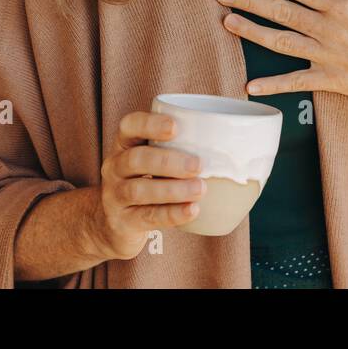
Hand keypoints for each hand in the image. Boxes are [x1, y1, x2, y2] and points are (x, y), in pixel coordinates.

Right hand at [89, 111, 207, 260]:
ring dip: (172, 189)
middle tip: (198, 165)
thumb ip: (178, 148)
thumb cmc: (145, 181)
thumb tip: (234, 141)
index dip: (150, 124)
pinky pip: (147, 217)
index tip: (175, 127)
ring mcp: (115, 196)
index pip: (129, 126)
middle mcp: (115, 167)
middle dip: (168, 161)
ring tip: (200, 189)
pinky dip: (172, 213)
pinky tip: (192, 210)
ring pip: (139, 190)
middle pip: (135, 159)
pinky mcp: (123, 222)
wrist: (113, 224)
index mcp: (124, 145)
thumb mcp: (152, 160)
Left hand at [217, 0, 347, 107]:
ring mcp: (327, 55)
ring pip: (281, 41)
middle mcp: (328, 28)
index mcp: (342, 4)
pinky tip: (251, 87)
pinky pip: (297, 82)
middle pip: (280, 10)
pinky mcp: (331, 80)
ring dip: (252, 32)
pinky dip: (273, 85)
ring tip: (227, 22)